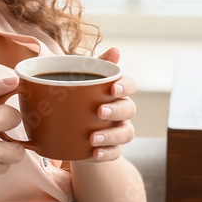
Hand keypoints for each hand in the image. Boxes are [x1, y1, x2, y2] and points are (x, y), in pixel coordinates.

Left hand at [83, 47, 135, 162]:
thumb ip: (85, 65)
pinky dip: (106, 153)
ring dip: (111, 135)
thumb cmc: (75, 98)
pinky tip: (93, 153)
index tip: (112, 88)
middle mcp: (120, 110)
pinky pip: (115, 152)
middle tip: (99, 111)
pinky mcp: (112, 148)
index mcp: (114, 91)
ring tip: (92, 138)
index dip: (124, 86)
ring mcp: (118, 130)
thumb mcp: (75, 80)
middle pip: (129, 108)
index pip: (129, 84)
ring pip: (125, 132)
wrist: (72, 130)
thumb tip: (108, 48)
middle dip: (116, 110)